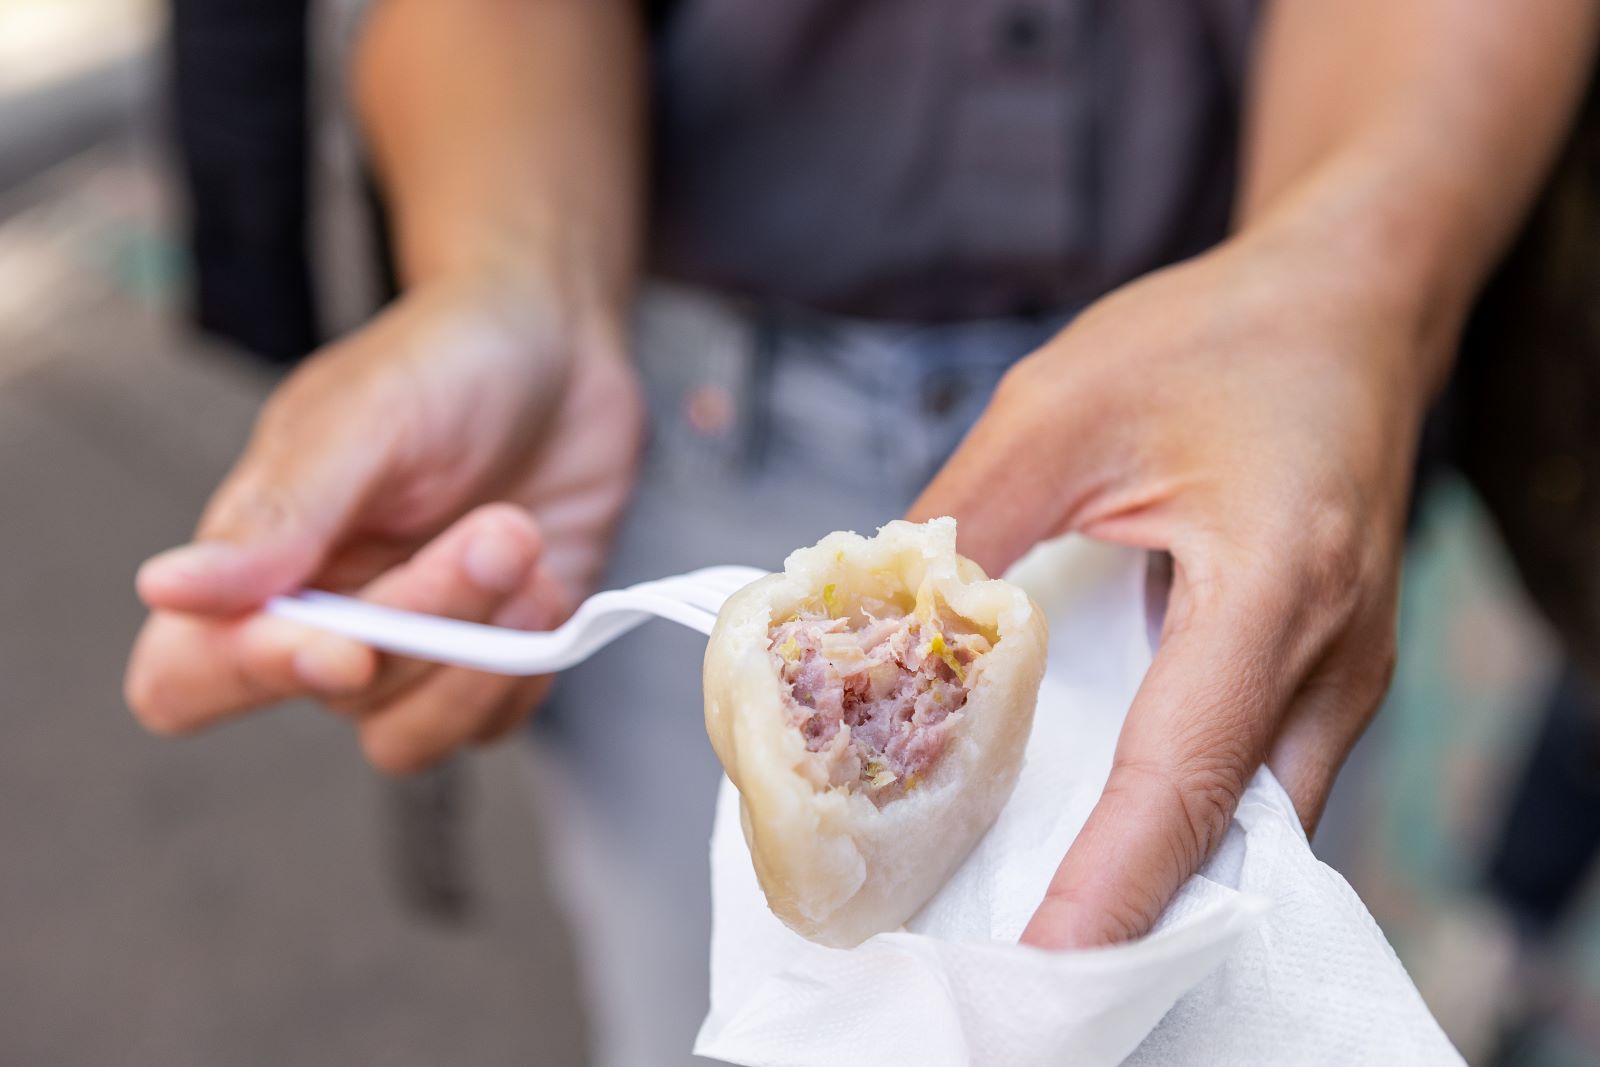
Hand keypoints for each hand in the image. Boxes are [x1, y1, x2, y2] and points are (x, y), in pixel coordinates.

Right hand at [125, 273, 643, 770]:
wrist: (559, 346)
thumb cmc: (444, 363)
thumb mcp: (362, 418)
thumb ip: (278, 515)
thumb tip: (167, 588)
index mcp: (258, 558)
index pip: (189, 676)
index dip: (249, 680)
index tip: (345, 644)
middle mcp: (328, 615)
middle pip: (337, 693)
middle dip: (425, 620)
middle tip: (497, 531)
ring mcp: (414, 644)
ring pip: (411, 731)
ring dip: (479, 659)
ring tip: (527, 554)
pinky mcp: (495, 654)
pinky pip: (492, 724)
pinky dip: (526, 672)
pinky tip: (549, 587)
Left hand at [910, 230, 1437, 947]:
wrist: (1347, 309)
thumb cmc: (1216, 340)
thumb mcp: (1060, 409)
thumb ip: (968, 525)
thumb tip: (882, 635)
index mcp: (1277, 582)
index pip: (1184, 773)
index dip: (1108, 883)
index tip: (1042, 964)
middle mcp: (1332, 657)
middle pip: (1222, 831)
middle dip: (1117, 910)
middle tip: (999, 954)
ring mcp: (1344, 680)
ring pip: (1244, 823)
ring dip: (1147, 874)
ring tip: (1025, 908)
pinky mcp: (1325, 679)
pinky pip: (1249, 783)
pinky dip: (1172, 821)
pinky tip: (1089, 823)